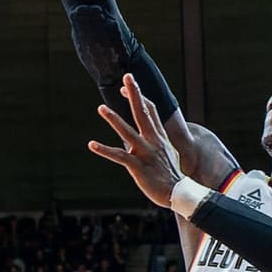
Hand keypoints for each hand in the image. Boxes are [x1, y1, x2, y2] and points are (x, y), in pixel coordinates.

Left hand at [87, 74, 183, 208]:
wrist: (179, 194)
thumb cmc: (171, 175)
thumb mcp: (167, 153)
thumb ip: (158, 142)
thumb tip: (153, 135)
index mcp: (159, 137)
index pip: (150, 110)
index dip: (138, 96)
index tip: (127, 85)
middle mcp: (153, 141)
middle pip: (142, 112)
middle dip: (134, 93)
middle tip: (127, 77)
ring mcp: (145, 153)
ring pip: (127, 132)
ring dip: (114, 119)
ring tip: (101, 107)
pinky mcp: (137, 166)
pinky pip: (118, 156)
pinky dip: (104, 150)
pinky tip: (92, 144)